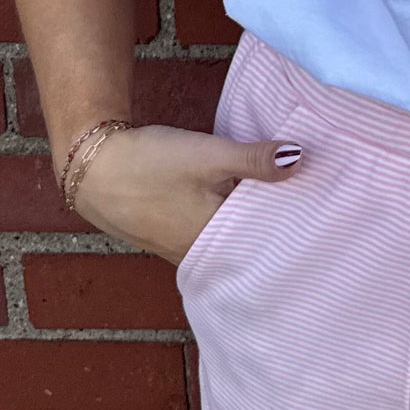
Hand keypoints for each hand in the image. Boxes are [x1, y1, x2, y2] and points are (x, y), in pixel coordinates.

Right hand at [64, 122, 302, 264]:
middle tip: (304, 196)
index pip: (266, 237)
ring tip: (275, 196)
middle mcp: (198, 254)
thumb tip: (301, 158)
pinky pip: (206, 230)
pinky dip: (222, 216)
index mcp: (214, 243)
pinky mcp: (167, 235)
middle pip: (247, 239)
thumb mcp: (208, 155)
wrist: (93, 167)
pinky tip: (232, 198)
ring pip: (226, 234)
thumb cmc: (150, 164)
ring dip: (245, 217)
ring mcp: (180, 247)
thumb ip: (254, 159)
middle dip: (272, 220)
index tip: (316, 201)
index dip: (291, 218)